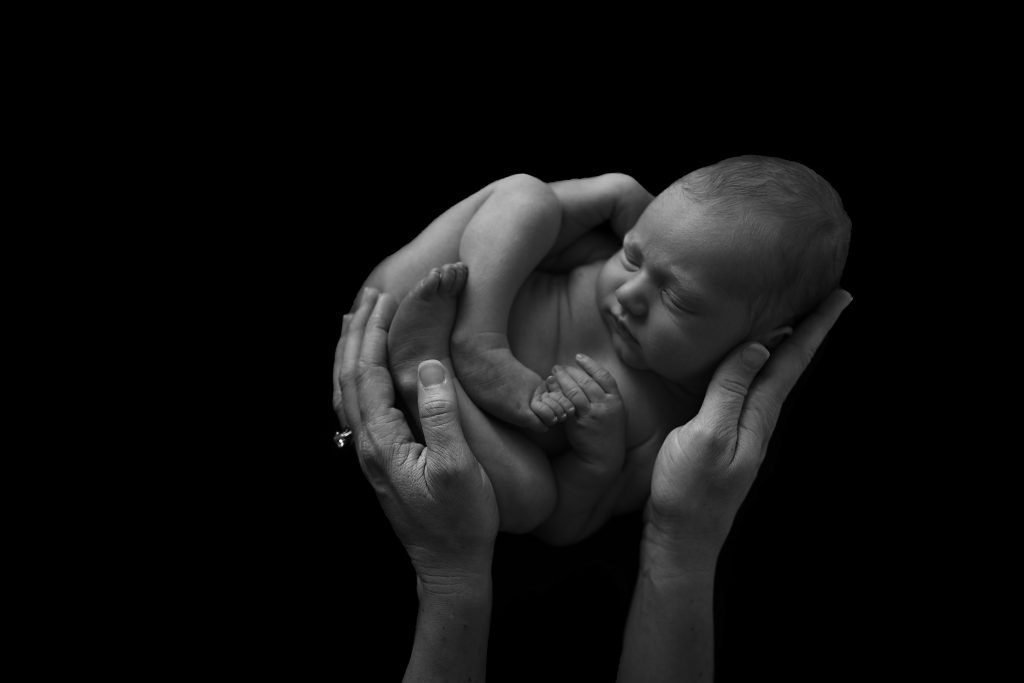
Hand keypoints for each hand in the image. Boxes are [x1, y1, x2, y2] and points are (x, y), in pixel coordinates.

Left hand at [335, 288, 498, 583]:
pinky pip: (357, 407)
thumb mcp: (459, 468)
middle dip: (357, 333)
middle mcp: (367, 446)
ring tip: (358, 321)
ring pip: (346, 392)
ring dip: (351, 352)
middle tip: (370, 296)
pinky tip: (366, 372)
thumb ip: (441, 416)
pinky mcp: (380, 460)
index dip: (372, 334)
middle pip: (348, 378)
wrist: (449, 566)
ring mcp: (370, 455)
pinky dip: (356, 378)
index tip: (385, 299)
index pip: (365, 375)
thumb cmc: (461, 521)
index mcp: (382, 442)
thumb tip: (427, 367)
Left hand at [532, 353, 625, 471]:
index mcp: (616, 400)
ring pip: (575, 390)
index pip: (604, 376)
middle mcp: (606, 405)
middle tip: (558, 366)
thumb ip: (606, 396)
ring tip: (552, 374)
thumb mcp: (614, 413)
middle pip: (587, 381)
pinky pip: (567, 404)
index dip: (590, 364)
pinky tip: (551, 390)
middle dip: (571, 371)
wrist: (603, 458)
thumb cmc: (606, 433)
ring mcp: (593, 414)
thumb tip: (590, 376)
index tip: (578, 357)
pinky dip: (558, 394)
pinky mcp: (580, 423)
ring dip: (562, 380)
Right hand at [644, 290, 852, 571]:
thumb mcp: (706, 435)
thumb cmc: (689, 490)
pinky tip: (746, 360)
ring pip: (769, 376)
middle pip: (787, 365)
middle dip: (808, 330)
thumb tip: (758, 346)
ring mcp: (741, 430)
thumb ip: (730, 391)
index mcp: (758, 414)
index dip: (815, 328)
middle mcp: (757, 419)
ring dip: (785, 345)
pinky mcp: (722, 436)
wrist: (681, 538)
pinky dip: (755, 365)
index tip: (841, 298)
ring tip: (795, 317)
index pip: (792, 361)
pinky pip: (746, 388)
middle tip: (828, 298)